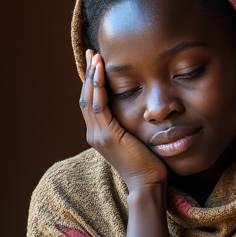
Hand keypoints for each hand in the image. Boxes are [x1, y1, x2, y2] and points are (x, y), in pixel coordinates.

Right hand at [81, 49, 167, 193]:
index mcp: (99, 134)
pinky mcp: (108, 136)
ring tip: (95, 57)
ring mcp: (98, 135)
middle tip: (91, 52)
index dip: (91, 81)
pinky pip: (99, 106)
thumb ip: (131, 124)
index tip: (95, 62)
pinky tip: (101, 72)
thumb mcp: (136, 138)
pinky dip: (98, 87)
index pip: (91, 102)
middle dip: (89, 73)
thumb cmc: (149, 164)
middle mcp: (94, 134)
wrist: (148, 184)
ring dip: (92, 76)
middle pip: (86, 97)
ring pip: (89, 98)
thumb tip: (140, 107)